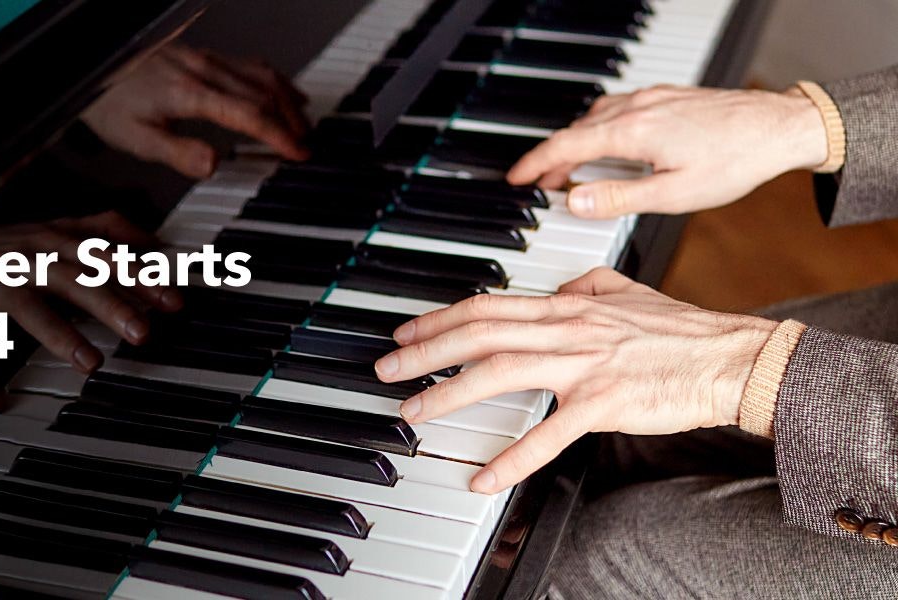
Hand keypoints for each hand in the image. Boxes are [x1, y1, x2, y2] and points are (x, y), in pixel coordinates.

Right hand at [0, 212, 182, 412]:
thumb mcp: (47, 226)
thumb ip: (100, 229)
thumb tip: (153, 239)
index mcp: (49, 240)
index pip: (104, 255)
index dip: (140, 276)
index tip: (174, 301)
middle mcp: (22, 260)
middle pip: (73, 279)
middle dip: (110, 304)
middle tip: (143, 332)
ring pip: (27, 309)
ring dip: (60, 335)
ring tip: (90, 363)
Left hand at [83, 43, 310, 178]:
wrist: (91, 65)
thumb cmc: (109, 102)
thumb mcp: (136, 139)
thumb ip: (177, 154)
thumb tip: (213, 164)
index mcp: (188, 93)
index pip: (247, 114)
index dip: (277, 135)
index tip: (296, 152)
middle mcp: (202, 71)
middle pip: (263, 93)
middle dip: (291, 122)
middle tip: (306, 146)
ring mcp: (205, 60)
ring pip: (261, 76)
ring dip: (288, 101)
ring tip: (303, 126)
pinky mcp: (203, 56)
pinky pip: (251, 65)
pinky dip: (276, 81)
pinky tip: (285, 92)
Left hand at [373, 268, 775, 493]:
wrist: (730, 357)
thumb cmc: (681, 331)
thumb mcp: (628, 291)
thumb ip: (588, 284)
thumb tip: (562, 285)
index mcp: (567, 305)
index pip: (487, 306)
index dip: (440, 319)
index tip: (407, 332)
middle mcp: (566, 329)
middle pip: (478, 334)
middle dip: (424, 351)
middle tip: (387, 369)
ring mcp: (584, 365)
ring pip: (499, 373)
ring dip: (448, 393)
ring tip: (415, 411)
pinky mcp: (605, 402)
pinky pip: (549, 433)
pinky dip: (512, 457)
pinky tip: (484, 477)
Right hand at [507, 85, 828, 218]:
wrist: (781, 128)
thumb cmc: (735, 162)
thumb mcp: (673, 194)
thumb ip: (618, 198)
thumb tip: (574, 201)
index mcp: (632, 132)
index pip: (565, 146)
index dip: (534, 164)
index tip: (516, 179)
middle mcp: (636, 107)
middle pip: (575, 130)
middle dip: (552, 158)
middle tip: (540, 184)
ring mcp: (651, 97)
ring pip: (595, 117)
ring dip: (575, 142)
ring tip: (571, 169)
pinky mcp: (666, 96)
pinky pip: (617, 109)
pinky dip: (599, 128)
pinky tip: (609, 143)